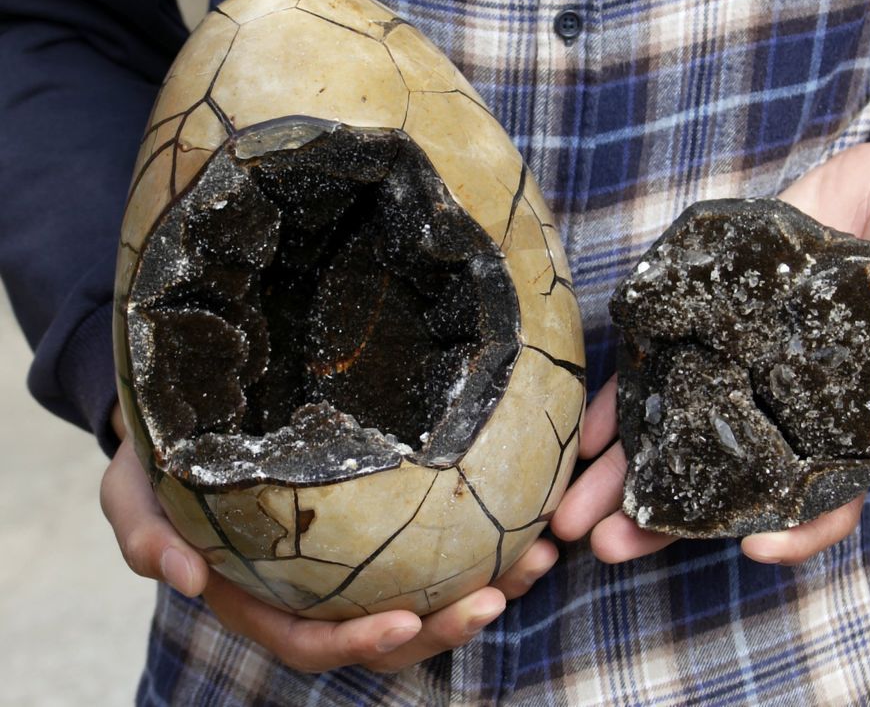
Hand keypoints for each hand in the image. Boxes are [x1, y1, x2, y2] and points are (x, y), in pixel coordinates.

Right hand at [101, 405, 556, 672]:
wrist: (191, 422)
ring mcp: (351, 563)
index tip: (407, 622)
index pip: (312, 641)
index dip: (358, 643)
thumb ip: (142, 533)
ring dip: (485, 586)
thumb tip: (180, 578)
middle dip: (446, 625)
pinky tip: (525, 514)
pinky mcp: (379, 525)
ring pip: (424, 596)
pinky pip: (434, 548)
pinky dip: (481, 541)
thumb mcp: (133, 492)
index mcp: (259, 599)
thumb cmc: (163, 460)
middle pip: (388, 631)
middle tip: (503, 592)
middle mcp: (313, 591)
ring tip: (539, 558)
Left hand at [553, 126, 869, 565]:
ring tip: (574, 508)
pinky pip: (664, 360)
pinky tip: (589, 430)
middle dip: (666, 519)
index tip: (749, 547)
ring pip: (679, 429)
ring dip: (625, 471)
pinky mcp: (715, 316)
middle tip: (609, 545)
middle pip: (724, 479)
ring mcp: (746, 363)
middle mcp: (790, 407)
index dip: (791, 532)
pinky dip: (627, 394)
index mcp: (853, 427)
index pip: (821, 501)